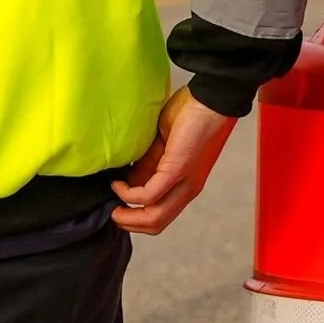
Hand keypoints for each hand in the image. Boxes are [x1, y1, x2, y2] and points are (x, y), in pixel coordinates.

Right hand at [111, 86, 237, 234]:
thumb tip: (129, 180)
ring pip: (155, 218)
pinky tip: (119, 184)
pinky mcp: (178, 170)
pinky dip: (130, 194)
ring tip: (113, 204)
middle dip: (130, 223)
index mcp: (185, 183)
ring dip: (129, 216)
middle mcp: (187, 189)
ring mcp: (185, 182)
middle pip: (157, 223)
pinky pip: (150, 195)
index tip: (116, 205)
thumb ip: (149, 165)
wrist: (211, 99)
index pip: (160, 213)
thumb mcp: (164, 144)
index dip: (136, 215)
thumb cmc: (191, 114)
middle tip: (112, 213)